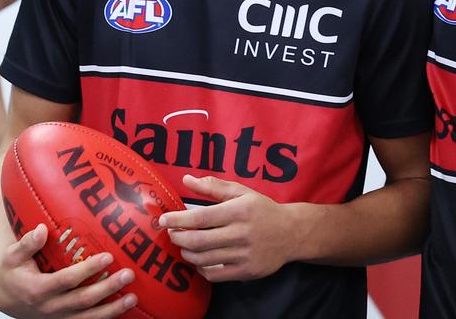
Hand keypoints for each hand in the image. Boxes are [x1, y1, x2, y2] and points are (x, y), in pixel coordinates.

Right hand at [0, 223, 138, 318]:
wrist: (3, 297)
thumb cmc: (11, 272)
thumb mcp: (12, 256)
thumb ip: (27, 243)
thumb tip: (43, 229)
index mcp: (38, 289)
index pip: (67, 280)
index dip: (88, 270)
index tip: (108, 257)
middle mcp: (49, 308)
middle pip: (83, 300)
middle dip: (108, 288)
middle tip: (128, 274)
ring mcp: (58, 318)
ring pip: (88, 317)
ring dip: (112, 309)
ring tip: (133, 298)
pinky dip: (105, 318)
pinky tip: (123, 310)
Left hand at [159, 176, 303, 281]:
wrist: (292, 233)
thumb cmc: (262, 209)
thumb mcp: (242, 192)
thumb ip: (213, 187)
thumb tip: (186, 180)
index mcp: (239, 211)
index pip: (201, 218)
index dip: (178, 220)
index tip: (163, 220)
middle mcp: (241, 233)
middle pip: (198, 241)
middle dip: (178, 238)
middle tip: (172, 233)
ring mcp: (244, 255)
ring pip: (204, 259)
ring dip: (187, 253)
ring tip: (184, 245)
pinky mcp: (246, 271)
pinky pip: (215, 275)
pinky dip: (201, 268)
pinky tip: (199, 260)